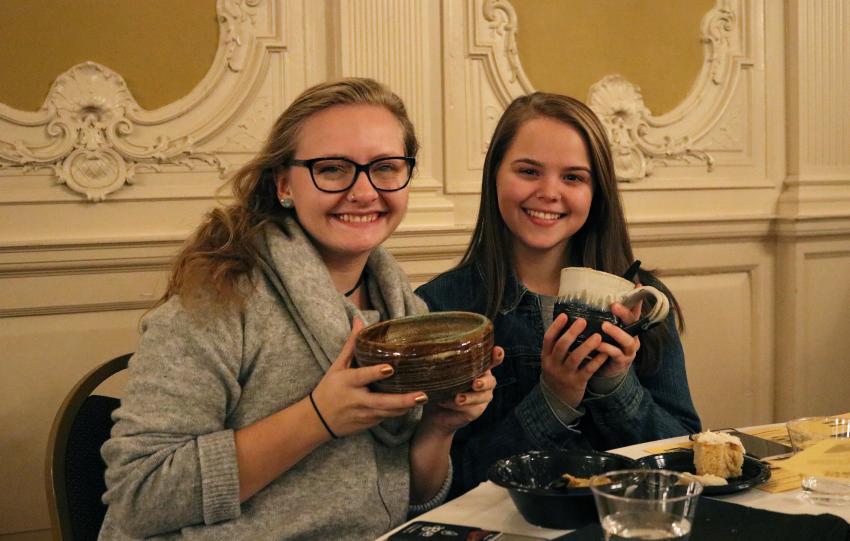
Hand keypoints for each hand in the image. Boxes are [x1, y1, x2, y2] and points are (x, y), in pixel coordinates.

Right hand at [310, 318, 425, 437]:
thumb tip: (359, 320)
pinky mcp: (370, 423)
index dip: (375, 373)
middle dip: (403, 400)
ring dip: (406, 406)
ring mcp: (365, 414)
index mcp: (347, 382)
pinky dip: (400, 411)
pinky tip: (414, 404)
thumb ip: (351, 345)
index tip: (390, 369)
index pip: (362, 377)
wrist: (318, 421)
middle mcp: (357, 400)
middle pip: (382, 401)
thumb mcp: (337, 367)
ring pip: (389, 412)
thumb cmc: (329, 389)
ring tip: (424, 398)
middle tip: (421, 395)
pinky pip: (388, 417)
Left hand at [419, 346, 504, 435]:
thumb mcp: (441, 370)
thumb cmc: (439, 383)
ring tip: (458, 399)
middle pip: (490, 380)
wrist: (434, 409)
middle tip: (475, 384)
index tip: (497, 351)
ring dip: (470, 397)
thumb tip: (436, 351)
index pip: (491, 360)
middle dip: (484, 382)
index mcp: (479, 366)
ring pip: (482, 396)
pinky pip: (471, 408)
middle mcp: (484, 380)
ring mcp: (482, 396)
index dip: (497, 356)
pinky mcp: (476, 410)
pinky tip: (444, 402)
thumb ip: (445, 363)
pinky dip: (457, 405)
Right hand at [540, 314, 608, 407]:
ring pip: (575, 358)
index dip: (556, 326)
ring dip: (587, 346)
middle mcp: (553, 364)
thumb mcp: (551, 360)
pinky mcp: (577, 383)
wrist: (556, 399)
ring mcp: (564, 374)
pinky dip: (596, 361)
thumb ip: (557, 346)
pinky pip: (588, 370)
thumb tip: (569, 323)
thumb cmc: (557, 373)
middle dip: (572, 332)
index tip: (565, 315)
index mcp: (546, 356)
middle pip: (562, 346)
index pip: (548, 338)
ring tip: (598, 336)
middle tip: (583, 321)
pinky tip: (605, 353)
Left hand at [594, 301, 640, 377]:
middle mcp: (632, 337)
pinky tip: (598, 345)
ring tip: (604, 326)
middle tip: (614, 305)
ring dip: (616, 332)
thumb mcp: (605, 330)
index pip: (635, 310)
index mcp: (629, 327)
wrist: (606, 369)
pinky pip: (616, 354)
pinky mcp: (622, 361)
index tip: (637, 285)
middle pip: (633, 323)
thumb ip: (603, 316)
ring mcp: (629, 350)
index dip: (637, 299)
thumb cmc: (606, 345)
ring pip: (627, 340)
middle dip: (624, 313)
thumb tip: (591, 296)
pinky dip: (607, 349)